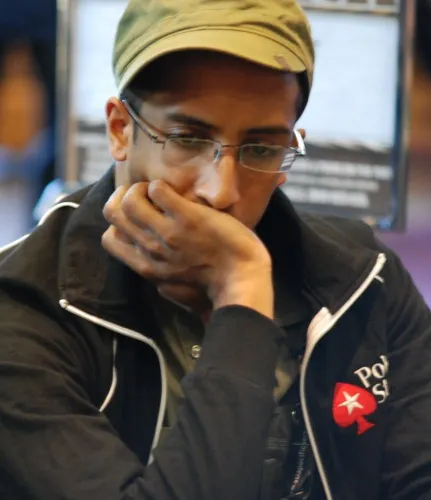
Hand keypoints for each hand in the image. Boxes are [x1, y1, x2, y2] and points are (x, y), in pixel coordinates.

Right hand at [102, 181, 272, 316]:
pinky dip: (162, 185)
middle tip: (144, 194)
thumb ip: (158, 274)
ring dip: (141, 188)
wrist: (241, 283)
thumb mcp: (173, 289)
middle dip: (124, 196)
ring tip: (158, 190)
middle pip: (113, 213)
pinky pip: (159, 190)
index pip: (109, 239)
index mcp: (145, 268)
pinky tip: (176, 191)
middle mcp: (149, 249)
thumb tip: (149, 264)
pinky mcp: (188, 217)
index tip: (136, 215)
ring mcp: (167, 233)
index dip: (119, 220)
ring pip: (130, 200)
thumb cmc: (212, 290)